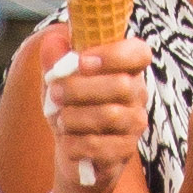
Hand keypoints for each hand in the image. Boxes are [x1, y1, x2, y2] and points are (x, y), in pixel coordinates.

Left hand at [39, 31, 149, 192]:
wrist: (73, 150)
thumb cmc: (71, 106)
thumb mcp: (57, 79)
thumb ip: (55, 59)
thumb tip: (53, 41)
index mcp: (126, 68)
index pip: (139, 53)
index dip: (114, 55)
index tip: (81, 61)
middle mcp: (137, 94)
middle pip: (120, 85)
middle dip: (80, 88)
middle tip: (55, 93)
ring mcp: (134, 123)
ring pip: (110, 115)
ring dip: (75, 117)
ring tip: (60, 119)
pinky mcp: (125, 150)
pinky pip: (100, 146)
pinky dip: (75, 143)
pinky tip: (67, 141)